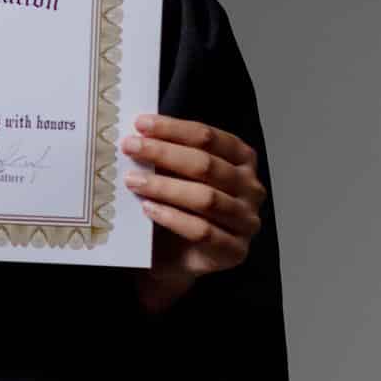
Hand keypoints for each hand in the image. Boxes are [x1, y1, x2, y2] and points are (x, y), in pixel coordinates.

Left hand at [121, 114, 265, 310]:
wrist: (176, 255)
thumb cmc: (176, 204)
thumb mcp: (173, 173)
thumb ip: (164, 154)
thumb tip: (136, 133)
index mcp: (241, 159)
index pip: (209, 137)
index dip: (173, 129)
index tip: (140, 124)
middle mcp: (250, 188)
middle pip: (206, 165)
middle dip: (164, 153)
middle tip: (130, 148)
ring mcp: (246, 221)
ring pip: (205, 198)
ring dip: (164, 187)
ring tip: (133, 181)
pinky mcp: (235, 250)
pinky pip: (203, 231)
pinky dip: (173, 218)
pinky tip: (148, 209)